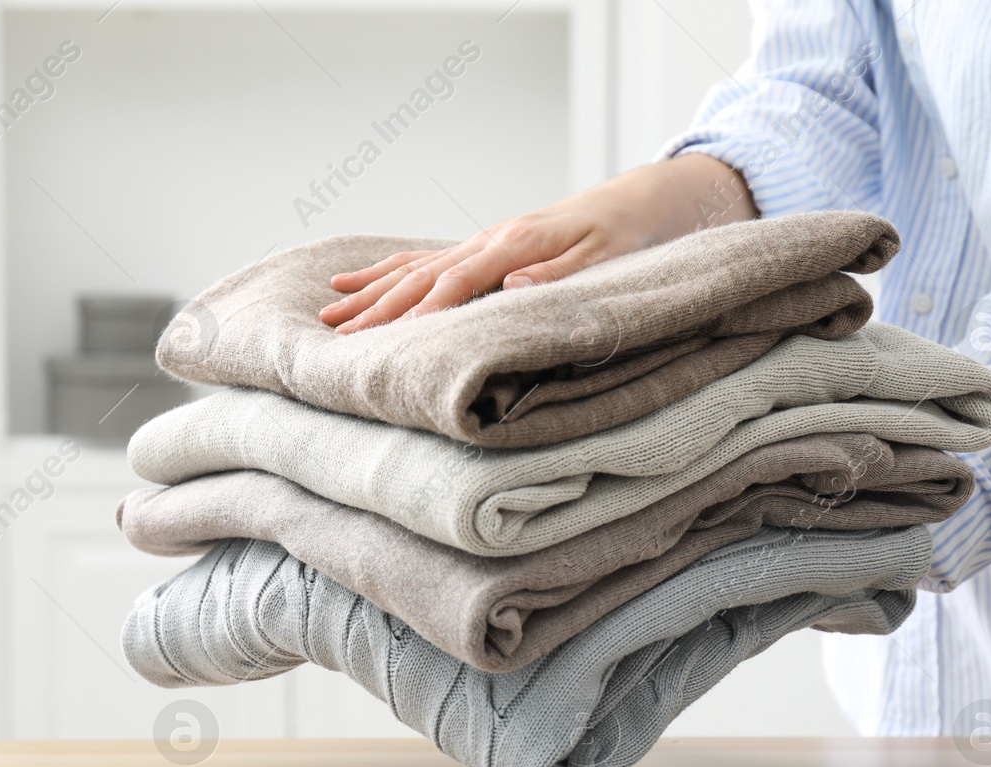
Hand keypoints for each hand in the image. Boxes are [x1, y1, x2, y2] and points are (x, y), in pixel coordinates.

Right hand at [319, 154, 755, 333]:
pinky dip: (394, 271)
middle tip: (334, 336)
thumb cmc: (639, 235)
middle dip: (377, 308)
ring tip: (330, 312)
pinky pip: (431, 260)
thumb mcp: (610, 261)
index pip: (454, 284)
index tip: (383, 342)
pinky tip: (364, 282)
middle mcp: (494, 240)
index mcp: (517, 245)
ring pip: (418, 267)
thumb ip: (559, 277)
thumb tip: (509, 286)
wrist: (659, 200)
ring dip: (374, 292)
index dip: (418, 315)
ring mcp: (489, 241)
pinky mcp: (492, 247)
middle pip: (422, 276)